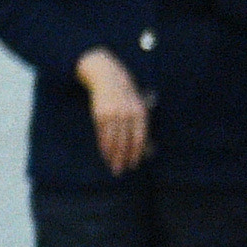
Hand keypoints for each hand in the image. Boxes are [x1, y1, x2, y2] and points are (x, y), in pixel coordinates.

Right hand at [76, 49, 149, 175]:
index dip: (136, 154)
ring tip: (112, 165)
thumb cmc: (126, 96)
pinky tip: (104, 153)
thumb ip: (140, 126)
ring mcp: (114, 114)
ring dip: (112, 155)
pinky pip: (103, 134)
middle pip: (125, 142)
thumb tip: (146, 150)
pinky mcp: (101, 114)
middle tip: (120, 170)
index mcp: (140, 113)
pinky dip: (103, 146)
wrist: (108, 76)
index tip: (133, 165)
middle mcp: (128, 114)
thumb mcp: (137, 106)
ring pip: (113, 140)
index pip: (139, 139)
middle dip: (122, 158)